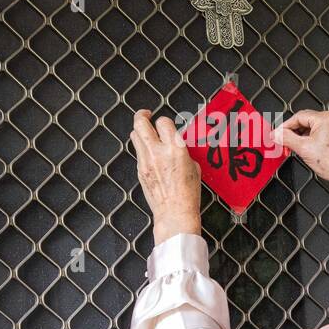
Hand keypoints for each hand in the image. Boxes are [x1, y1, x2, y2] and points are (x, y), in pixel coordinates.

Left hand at [131, 110, 201, 243]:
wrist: (174, 213)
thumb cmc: (188, 194)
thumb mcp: (194, 167)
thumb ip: (183, 152)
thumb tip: (177, 145)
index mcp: (176, 149)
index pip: (163, 121)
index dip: (164, 121)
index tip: (166, 124)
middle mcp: (158, 152)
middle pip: (140, 123)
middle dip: (142, 116)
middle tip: (146, 115)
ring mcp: (146, 161)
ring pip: (134, 135)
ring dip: (140, 131)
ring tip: (146, 132)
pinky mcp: (140, 170)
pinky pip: (138, 152)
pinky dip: (143, 149)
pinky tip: (150, 154)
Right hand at [274, 109, 328, 216]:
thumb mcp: (303, 149)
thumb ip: (286, 138)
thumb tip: (276, 134)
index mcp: (326, 118)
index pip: (298, 116)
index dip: (285, 126)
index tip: (277, 134)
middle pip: (306, 121)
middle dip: (293, 132)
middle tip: (284, 141)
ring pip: (314, 127)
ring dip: (303, 135)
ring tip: (297, 147)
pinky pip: (323, 131)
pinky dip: (313, 138)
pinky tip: (308, 148)